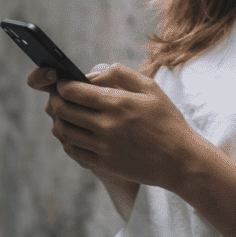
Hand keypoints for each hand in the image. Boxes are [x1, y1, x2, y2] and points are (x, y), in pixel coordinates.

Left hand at [26, 63, 208, 189]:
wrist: (180, 160)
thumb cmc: (166, 120)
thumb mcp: (150, 87)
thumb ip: (120, 73)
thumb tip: (92, 73)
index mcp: (118, 103)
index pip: (73, 91)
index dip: (61, 84)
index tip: (62, 82)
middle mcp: (107, 126)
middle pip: (63, 110)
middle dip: (55, 99)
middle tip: (58, 96)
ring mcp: (104, 147)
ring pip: (64, 132)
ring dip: (58, 119)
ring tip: (63, 113)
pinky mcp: (104, 164)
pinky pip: (73, 151)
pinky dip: (66, 140)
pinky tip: (72, 132)